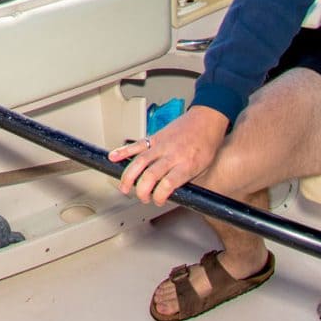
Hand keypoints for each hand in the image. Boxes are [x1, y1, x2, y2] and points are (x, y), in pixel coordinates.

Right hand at [107, 105, 228, 205]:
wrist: (206, 120)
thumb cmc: (206, 144)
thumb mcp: (202, 167)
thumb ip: (184, 179)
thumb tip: (170, 192)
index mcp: (186, 165)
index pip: (168, 184)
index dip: (159, 196)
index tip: (158, 201)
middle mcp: (172, 155)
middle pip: (150, 175)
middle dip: (142, 190)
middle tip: (141, 197)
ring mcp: (161, 145)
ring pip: (139, 162)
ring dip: (129, 177)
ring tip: (124, 187)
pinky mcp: (154, 137)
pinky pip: (136, 145)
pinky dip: (123, 151)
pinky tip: (113, 157)